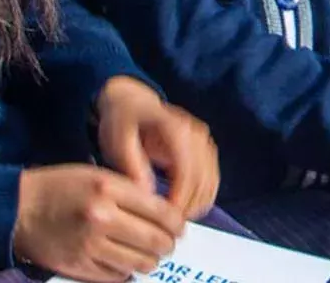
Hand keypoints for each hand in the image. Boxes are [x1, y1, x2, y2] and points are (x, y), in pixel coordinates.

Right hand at [12, 164, 184, 281]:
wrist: (17, 210)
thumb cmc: (59, 187)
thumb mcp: (96, 176)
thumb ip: (130, 192)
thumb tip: (163, 214)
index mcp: (109, 190)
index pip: (161, 212)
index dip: (177, 223)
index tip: (178, 226)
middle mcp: (102, 218)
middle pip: (156, 241)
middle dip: (168, 244)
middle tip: (168, 242)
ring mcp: (90, 246)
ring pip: (141, 263)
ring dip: (151, 260)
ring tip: (149, 254)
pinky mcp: (79, 267)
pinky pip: (117, 276)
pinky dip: (127, 272)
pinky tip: (125, 262)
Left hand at [95, 76, 219, 218]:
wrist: (131, 101)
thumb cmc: (121, 122)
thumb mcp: (118, 142)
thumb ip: (132, 167)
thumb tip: (147, 196)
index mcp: (176, 128)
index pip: (186, 170)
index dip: (179, 197)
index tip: (164, 218)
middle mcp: (196, 133)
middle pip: (202, 178)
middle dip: (188, 205)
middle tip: (168, 226)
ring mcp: (204, 140)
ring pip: (211, 180)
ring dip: (198, 204)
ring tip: (176, 221)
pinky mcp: (205, 149)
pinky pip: (212, 178)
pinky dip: (203, 196)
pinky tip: (188, 210)